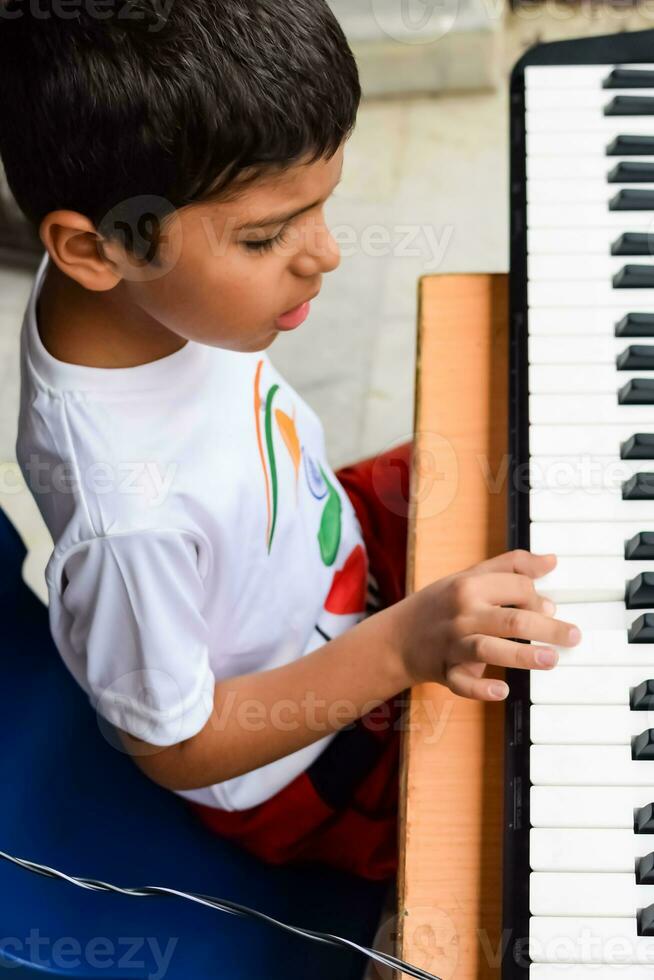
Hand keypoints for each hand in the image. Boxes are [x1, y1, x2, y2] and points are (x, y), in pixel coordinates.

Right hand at [392, 549, 580, 700]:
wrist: (398, 637)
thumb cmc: (441, 604)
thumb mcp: (470, 577)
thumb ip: (510, 567)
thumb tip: (551, 561)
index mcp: (468, 586)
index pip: (515, 587)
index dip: (538, 596)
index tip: (551, 607)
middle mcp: (462, 614)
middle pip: (510, 619)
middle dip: (546, 627)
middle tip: (573, 636)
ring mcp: (452, 644)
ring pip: (489, 648)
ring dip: (522, 655)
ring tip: (551, 660)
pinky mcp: (445, 672)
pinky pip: (463, 683)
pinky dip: (481, 687)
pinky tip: (502, 690)